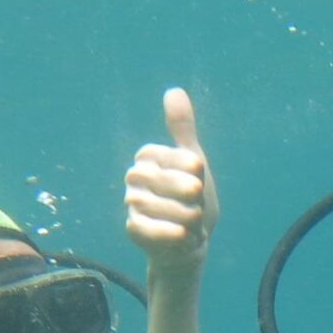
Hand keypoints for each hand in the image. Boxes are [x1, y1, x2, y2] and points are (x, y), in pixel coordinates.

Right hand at [124, 87, 218, 274]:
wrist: (191, 241)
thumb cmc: (192, 199)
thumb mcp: (193, 161)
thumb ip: (183, 129)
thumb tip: (173, 91)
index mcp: (149, 156)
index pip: (171, 155)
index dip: (191, 168)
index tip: (200, 173)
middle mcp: (135, 178)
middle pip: (164, 180)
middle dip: (188, 193)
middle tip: (198, 199)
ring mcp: (132, 203)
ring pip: (161, 207)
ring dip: (186, 216)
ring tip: (194, 221)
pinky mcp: (133, 229)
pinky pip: (149, 229)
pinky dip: (170, 233)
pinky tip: (184, 235)